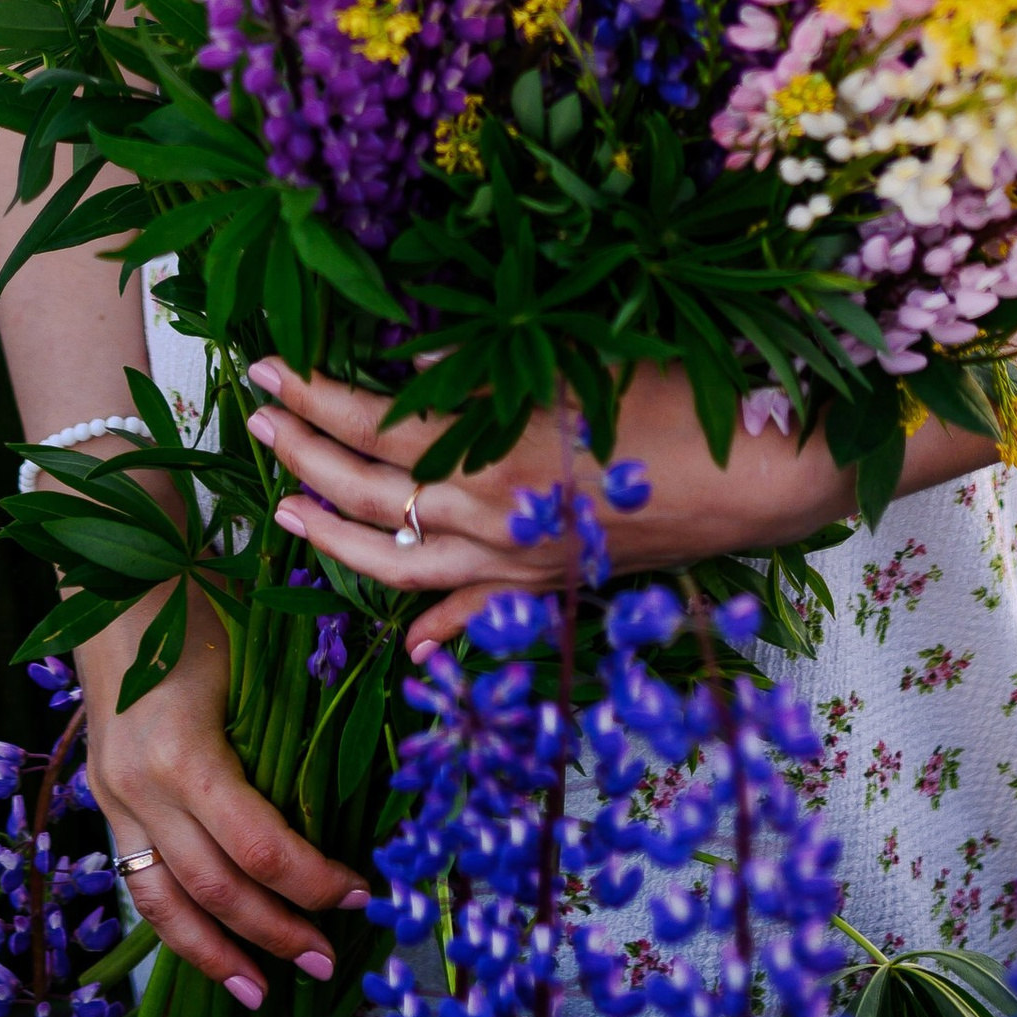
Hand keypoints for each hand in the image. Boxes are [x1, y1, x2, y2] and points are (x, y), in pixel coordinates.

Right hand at [80, 582, 369, 1006]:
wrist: (115, 575)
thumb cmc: (200, 603)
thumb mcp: (254, 660)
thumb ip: (289, 733)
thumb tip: (358, 795)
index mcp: (183, 749)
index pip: (258, 845)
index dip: (313, 881)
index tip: (361, 893)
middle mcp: (139, 786)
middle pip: (216, 888)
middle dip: (277, 931)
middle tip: (329, 959)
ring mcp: (112, 798)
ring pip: (166, 903)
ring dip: (219, 954)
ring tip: (263, 993)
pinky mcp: (103, 801)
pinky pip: (140, 880)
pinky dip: (177, 927)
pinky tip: (210, 955)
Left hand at [245, 357, 860, 654]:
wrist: (760, 478)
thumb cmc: (673, 401)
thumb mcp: (570, 370)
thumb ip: (486, 382)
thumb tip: (417, 375)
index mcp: (490, 456)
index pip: (374, 427)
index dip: (314, 398)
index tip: (267, 369)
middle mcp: (488, 522)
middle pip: (368, 496)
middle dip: (301, 456)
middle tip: (256, 419)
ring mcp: (516, 567)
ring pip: (398, 567)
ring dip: (332, 539)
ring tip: (283, 513)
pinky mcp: (550, 589)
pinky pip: (475, 616)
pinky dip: (436, 629)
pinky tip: (408, 647)